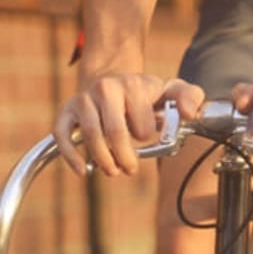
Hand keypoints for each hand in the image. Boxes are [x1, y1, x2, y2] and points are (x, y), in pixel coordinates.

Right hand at [54, 74, 204, 177]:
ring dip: (103, 160)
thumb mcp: (171, 92)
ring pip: (90, 135)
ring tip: (112, 171)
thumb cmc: (146, 95)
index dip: (146, 137)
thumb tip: (189, 113)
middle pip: (115, 131)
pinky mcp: (66, 111)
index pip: (142, 124)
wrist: (113, 82)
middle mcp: (105, 87)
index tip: (147, 137)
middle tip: (130, 168)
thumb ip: (190, 97)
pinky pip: (62, 134)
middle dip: (125, 157)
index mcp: (133, 84)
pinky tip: (83, 171)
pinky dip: (71, 156)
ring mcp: (83, 99)